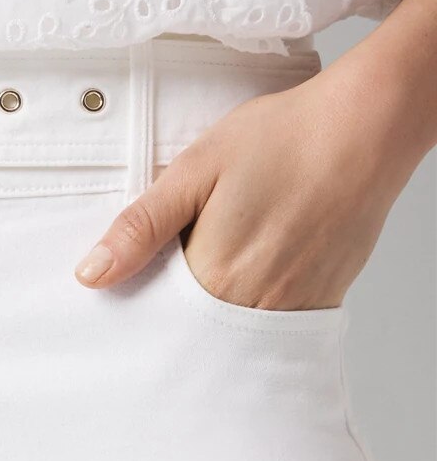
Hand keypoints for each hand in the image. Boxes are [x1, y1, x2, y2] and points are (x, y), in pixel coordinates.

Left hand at [73, 55, 420, 311]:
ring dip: (217, 311)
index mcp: (212, 277)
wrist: (367, 128)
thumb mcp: (194, 171)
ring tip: (229, 259)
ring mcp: (289, 308)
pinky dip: (255, 309)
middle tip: (189, 263)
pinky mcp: (319, 303)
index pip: (156, 319)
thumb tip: (92, 274)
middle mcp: (250, 306)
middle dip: (177, 314)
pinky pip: (273, 325)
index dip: (141, 306)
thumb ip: (141, 227)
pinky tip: (258, 270)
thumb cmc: (284, 139)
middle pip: (194, 332)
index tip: (135, 292)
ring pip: (233, 332)